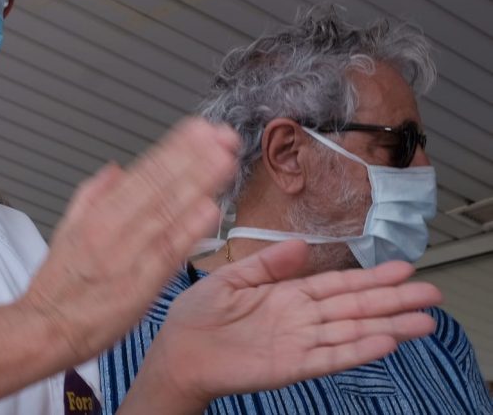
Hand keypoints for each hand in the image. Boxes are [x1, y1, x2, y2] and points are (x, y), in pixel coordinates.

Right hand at [20, 118, 239, 363]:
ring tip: (224, 159)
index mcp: (99, 213)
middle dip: (193, 157)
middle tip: (222, 135)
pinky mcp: (140, 283)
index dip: (173, 149)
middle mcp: (114, 227)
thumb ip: (92, 196)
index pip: (143, 172)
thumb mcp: (66, 230)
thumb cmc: (58, 286)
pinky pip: (168, 251)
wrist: (45, 328)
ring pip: (167, 211)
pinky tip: (211, 211)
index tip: (199, 130)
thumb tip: (115, 170)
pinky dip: (189, 230)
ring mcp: (129, 254)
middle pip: (159, 185)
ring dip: (197, 183)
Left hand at [145, 240, 441, 403]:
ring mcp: (299, 343)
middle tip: (431, 293)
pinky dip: (357, 350)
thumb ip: (268, 262)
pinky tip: (385, 342)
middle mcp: (300, 319)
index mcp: (286, 294)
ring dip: (388, 327)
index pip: (337, 284)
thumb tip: (302, 242)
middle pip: (355, 307)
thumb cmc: (197, 316)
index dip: (370, 277)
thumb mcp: (230, 277)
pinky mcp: (291, 366)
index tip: (403, 268)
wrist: (177, 352)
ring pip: (352, 332)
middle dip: (393, 300)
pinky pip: (330, 358)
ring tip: (424, 322)